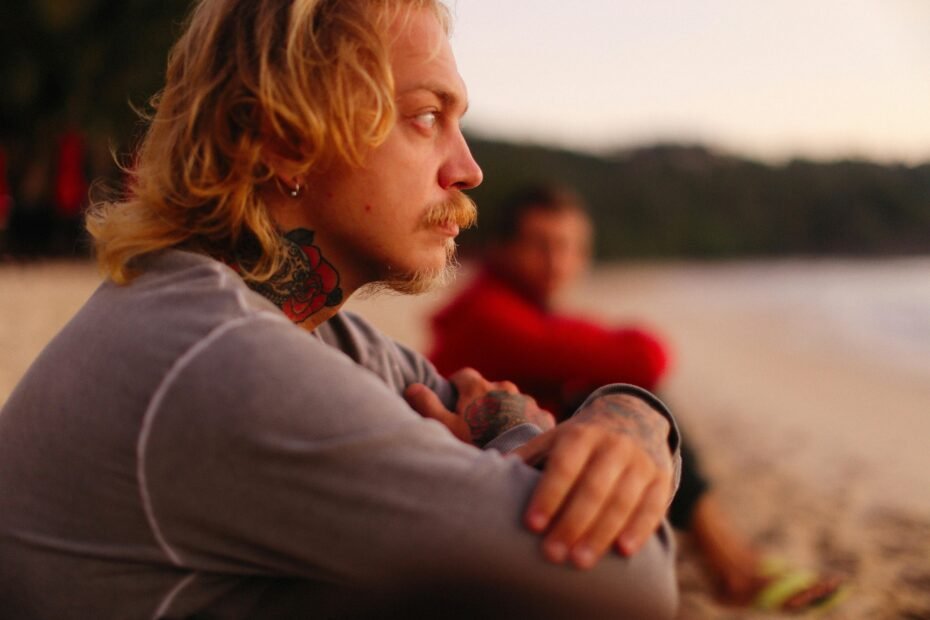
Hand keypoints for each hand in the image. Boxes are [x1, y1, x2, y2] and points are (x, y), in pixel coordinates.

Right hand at [404, 367, 555, 446]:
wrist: (519, 464)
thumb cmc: (477, 445)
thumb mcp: (445, 428)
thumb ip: (426, 404)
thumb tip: (412, 386)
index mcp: (478, 387)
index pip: (463, 376)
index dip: (456, 388)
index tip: (454, 404)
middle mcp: (504, 387)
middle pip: (488, 389)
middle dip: (482, 402)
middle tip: (475, 426)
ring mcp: (526, 401)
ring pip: (511, 403)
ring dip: (504, 413)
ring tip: (498, 438)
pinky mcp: (544, 417)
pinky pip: (531, 416)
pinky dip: (524, 425)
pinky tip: (518, 442)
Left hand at [513, 392, 673, 569]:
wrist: (634, 415)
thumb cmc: (582, 439)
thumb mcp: (555, 437)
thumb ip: (529, 455)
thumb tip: (492, 471)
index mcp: (580, 435)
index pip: (563, 467)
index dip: (548, 496)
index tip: (530, 525)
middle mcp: (612, 445)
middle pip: (592, 488)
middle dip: (572, 523)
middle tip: (552, 554)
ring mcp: (639, 462)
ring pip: (622, 500)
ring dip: (601, 533)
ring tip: (580, 562)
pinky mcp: (661, 478)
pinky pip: (652, 506)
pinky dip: (639, 529)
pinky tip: (623, 551)